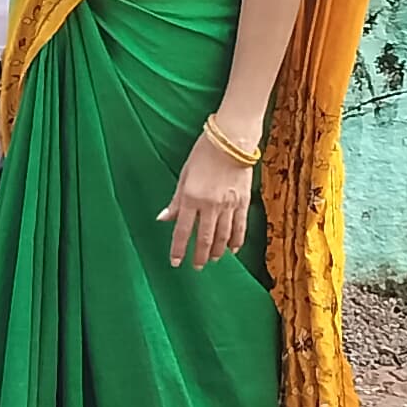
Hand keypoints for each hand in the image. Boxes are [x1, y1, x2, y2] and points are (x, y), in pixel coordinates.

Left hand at [159, 135, 253, 268]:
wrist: (232, 139)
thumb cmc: (203, 153)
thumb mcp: (184, 175)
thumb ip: (175, 200)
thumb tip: (163, 219)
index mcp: (191, 197)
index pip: (183, 230)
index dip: (179, 249)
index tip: (176, 263)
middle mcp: (210, 205)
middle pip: (205, 238)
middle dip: (200, 256)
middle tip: (196, 267)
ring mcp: (229, 204)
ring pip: (224, 236)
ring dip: (218, 251)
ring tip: (214, 260)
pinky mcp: (244, 201)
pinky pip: (241, 226)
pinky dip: (237, 240)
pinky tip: (234, 249)